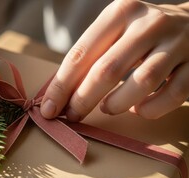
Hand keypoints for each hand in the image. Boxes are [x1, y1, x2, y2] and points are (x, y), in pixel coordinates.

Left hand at [41, 0, 188, 120]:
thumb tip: (58, 96)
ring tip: (107, 108)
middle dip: (83, 99)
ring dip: (117, 103)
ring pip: (142, 82)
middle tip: (72, 116)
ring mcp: (177, 43)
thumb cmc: (142, 33)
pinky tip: (140, 109)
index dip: (61, 86)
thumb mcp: (115, 32)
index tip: (48, 109)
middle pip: (107, 70)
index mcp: (120, 13)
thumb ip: (90, 58)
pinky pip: (172, 95)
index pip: (81, 53)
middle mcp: (149, 24)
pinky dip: (151, 109)